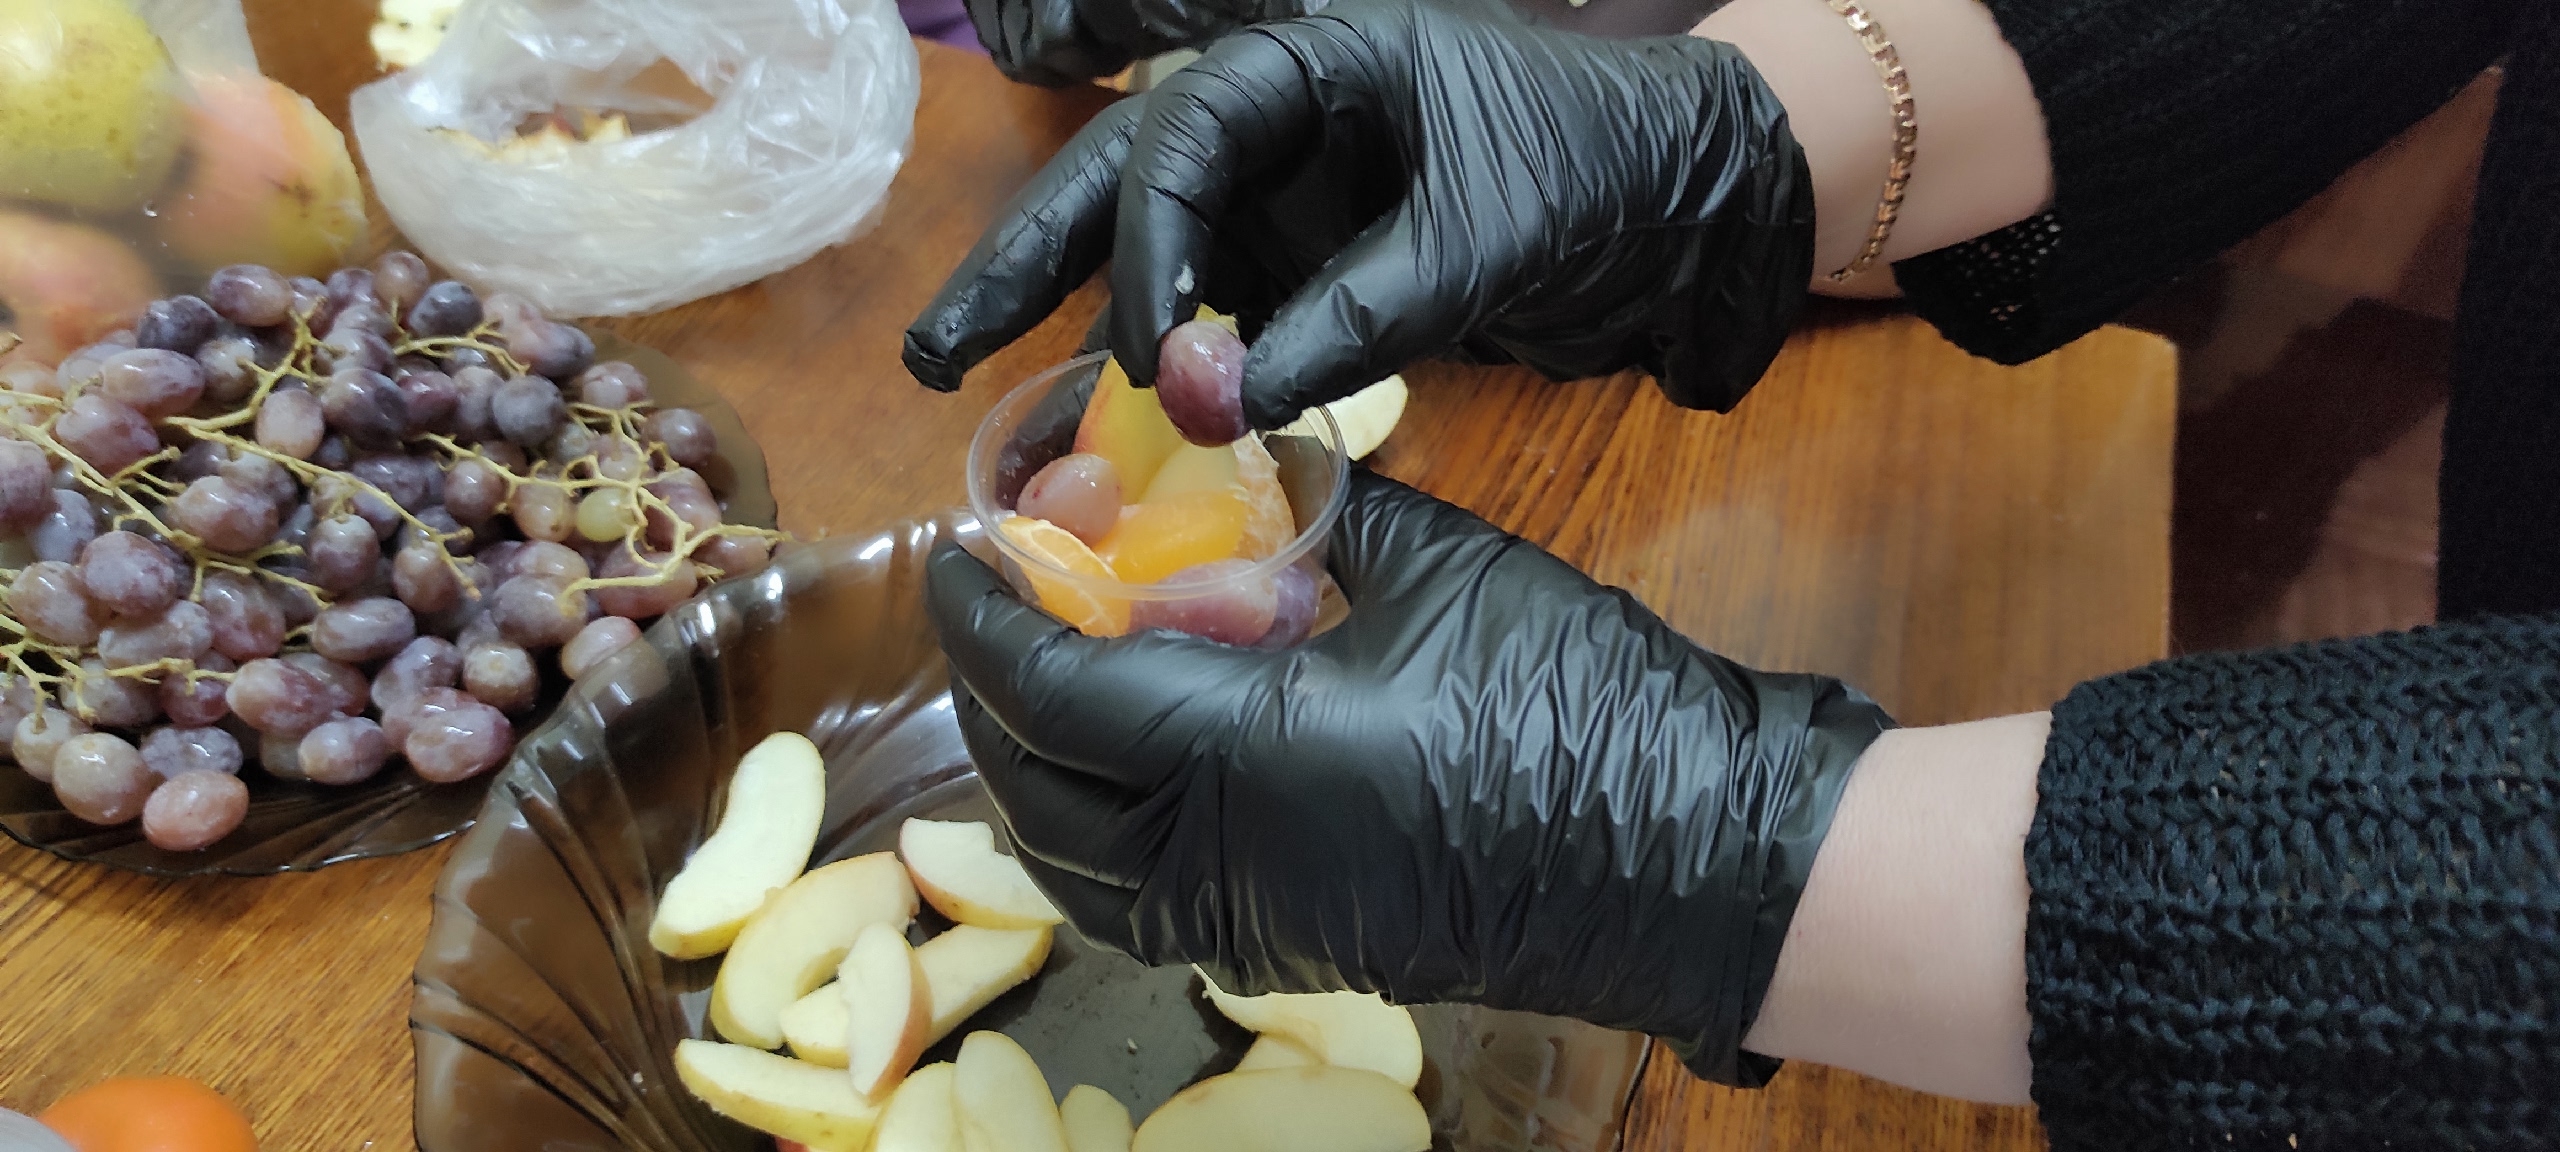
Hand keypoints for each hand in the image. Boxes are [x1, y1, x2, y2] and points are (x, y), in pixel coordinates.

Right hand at [906, 0, 1815, 424]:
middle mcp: (1278, 129)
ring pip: (1151, 262)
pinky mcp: (1311, 276)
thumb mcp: (1477, 235)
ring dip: (1071, 328)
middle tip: (932, 355)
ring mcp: (1289, 204)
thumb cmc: (1598, 170)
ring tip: (972, 395)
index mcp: (1311, 67)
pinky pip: (1214, 323)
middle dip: (1023, 264)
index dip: (1148, 251)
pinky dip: (1165, 379)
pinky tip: (1109, 441)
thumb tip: (1213, 407)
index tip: (1157, 360)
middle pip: (1118, 187)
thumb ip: (1347, 315)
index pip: (1180, 141)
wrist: (1691, 207)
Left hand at [926, 471, 1890, 1084]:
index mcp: (1252, 753)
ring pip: (1069, 863)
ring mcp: (1251, 926)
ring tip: (1048, 673)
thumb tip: (1230, 443)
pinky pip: (1131, 906)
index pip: (1055, 683)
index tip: (958, 541)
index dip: (988, 611)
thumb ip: (1313, 506)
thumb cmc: (1583, 698)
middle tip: (1007, 590)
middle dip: (994, 681)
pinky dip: (1088, 836)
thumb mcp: (1443, 565)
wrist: (1697, 858)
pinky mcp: (1285, 951)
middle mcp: (1224, 863)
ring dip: (1029, 765)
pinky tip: (1115, 765)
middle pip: (1034, 780)